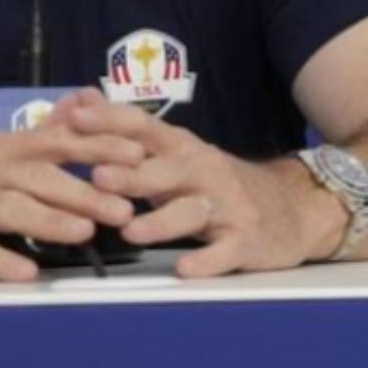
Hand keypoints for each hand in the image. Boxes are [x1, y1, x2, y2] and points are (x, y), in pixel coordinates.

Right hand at [0, 100, 141, 281]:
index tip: (139, 155)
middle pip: (39, 177)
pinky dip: (1, 260)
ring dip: (51, 221)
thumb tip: (80, 111)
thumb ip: (32, 142)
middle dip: (86, 192)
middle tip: (125, 209)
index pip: (55, 141)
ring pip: (10, 207)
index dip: (98, 147)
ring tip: (86, 235)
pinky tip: (27, 272)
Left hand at [57, 90, 344, 277]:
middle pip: (167, 170)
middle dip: (132, 173)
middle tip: (98, 177)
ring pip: (192, 211)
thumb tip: (77, 99)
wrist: (293, 209)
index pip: (144, 128)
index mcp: (183, 149)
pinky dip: (206, 260)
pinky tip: (186, 268)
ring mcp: (227, 206)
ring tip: (130, 232)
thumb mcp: (177, 153)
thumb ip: (128, 134)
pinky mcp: (246, 240)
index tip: (74, 118)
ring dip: (161, 221)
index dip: (111, 121)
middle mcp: (205, 171)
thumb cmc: (217, 183)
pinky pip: (225, 251)